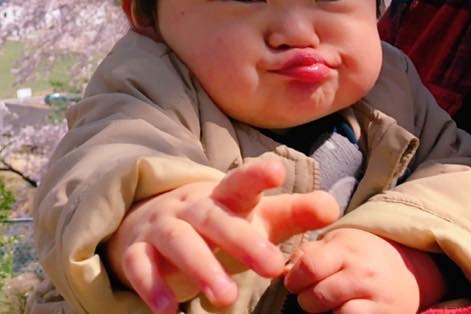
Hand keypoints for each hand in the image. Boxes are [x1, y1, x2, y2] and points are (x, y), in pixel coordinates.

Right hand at [103, 159, 338, 313]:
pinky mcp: (137, 251)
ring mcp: (161, 228)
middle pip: (213, 217)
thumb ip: (293, 213)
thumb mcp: (254, 216)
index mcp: (222, 197)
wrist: (149, 222)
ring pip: (178, 241)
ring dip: (200, 267)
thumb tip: (333, 207)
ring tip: (227, 299)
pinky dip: (151, 287)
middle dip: (239, 240)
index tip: (277, 171)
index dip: (257, 176)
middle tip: (271, 268)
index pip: (240, 182)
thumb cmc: (217, 223)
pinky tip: (168, 311)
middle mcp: (190, 208)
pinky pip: (140, 266)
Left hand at [285, 228, 443, 313]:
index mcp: (346, 250)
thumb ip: (309, 255)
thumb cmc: (361, 255)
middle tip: (309, 297)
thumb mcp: (336, 244)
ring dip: (325, 313)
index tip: (292, 283)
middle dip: (306, 300)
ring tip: (327, 305)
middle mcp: (363, 273)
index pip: (309, 266)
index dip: (293, 279)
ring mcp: (377, 297)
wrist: (409, 268)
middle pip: (318, 295)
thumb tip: (285, 273)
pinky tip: (342, 311)